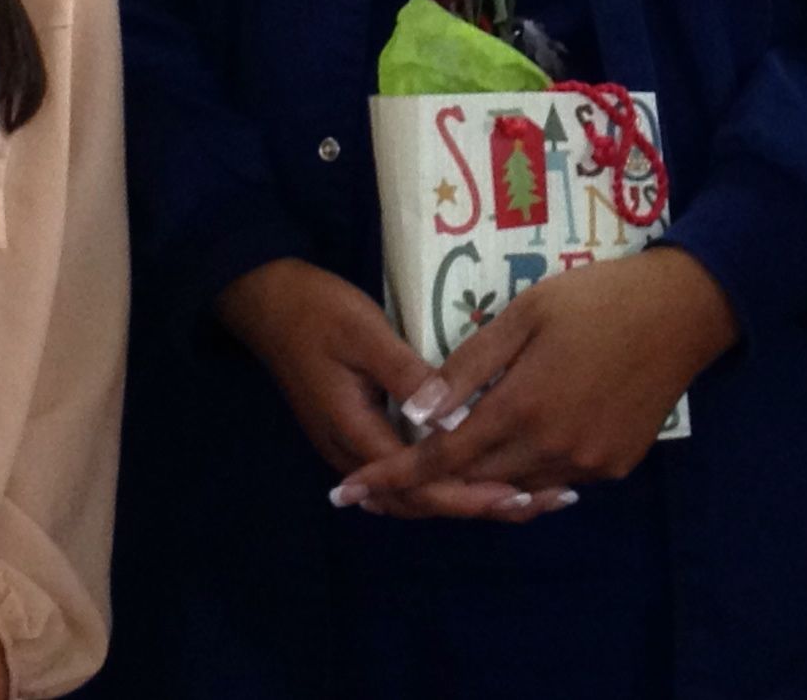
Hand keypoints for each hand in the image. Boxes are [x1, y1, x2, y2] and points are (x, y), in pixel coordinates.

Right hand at [214, 257, 556, 521]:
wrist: (268, 301)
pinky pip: (406, 471)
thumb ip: (405, 375)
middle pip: (419, 500)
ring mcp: (354, 445)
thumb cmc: (318, 311)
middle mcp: (353, 453)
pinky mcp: (359, 432)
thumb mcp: (364, 334)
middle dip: (477, 504)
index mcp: (354, 432)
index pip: (418, 483)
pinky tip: (476, 472)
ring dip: (462, 497)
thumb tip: (450, 415)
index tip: (519, 494)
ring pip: (412, 493)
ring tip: (521, 496)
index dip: (469, 494)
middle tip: (538, 501)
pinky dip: (442, 479)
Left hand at [336, 247, 738, 509]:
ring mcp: (588, 463)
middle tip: (387, 481)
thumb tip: (417, 412)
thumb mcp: (526, 313)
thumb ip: (470, 365)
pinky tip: (515, 448)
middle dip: (429, 485)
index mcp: (523, 407)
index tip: (347, 492)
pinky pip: (555, 480)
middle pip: (474, 482)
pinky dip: (526, 471)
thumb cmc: (600, 297)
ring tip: (448, 464)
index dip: (391, 477)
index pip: (441, 457)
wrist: (687, 310)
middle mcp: (552, 449)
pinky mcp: (615, 465)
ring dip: (480, 478)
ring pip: (514, 487)